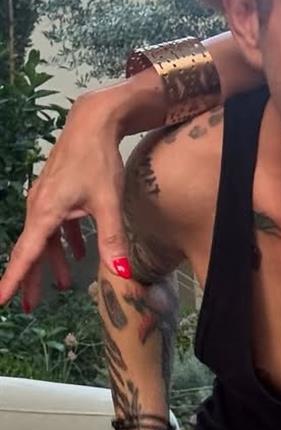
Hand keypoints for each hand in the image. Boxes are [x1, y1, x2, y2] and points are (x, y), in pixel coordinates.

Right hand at [0, 88, 130, 308]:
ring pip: (44, 239)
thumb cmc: (98, 160)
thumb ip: (112, 240)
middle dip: (30, 279)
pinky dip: (64, 242)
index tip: (0, 300)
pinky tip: (77, 254)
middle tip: (28, 306)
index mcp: (45, 213)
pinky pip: (55, 225)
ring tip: (63, 286)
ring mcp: (46, 200)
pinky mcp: (57, 194)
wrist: (93, 124)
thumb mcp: (109, 204)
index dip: (13, 279)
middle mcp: (39, 207)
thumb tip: (120, 273)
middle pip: (31, 251)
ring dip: (52, 262)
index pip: (27, 255)